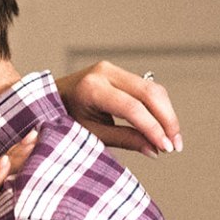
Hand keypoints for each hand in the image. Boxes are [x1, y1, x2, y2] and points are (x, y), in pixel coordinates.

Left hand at [57, 62, 180, 156]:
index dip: (153, 128)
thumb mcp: (89, 134)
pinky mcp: (118, 73)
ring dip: (167, 115)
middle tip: (175, 146)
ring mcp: (112, 69)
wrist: (45, 99)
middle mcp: (104, 72)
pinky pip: (146, 89)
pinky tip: (163, 128)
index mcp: (91, 88)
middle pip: (149, 93)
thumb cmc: (62, 119)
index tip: (165, 148)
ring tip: (171, 141)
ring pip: (152, 89)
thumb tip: (155, 150)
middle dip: (167, 120)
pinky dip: (158, 108)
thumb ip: (123, 140)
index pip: (132, 108)